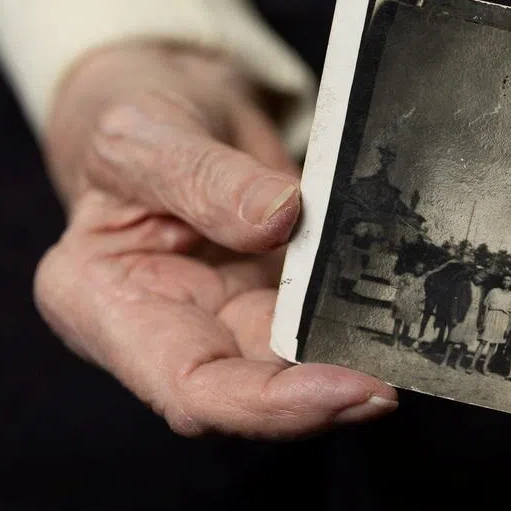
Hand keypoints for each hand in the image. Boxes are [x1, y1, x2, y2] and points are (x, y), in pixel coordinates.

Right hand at [35, 42, 396, 437]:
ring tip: (404, 344)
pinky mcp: (275, 301)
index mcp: (105, 306)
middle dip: (326, 395)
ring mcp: (227, 319)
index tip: (348, 389)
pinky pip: (321, 322)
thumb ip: (200, 177)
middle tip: (393, 380)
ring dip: (351, 362)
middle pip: (252, 394)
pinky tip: (400, 313)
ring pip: (296, 366)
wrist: (170, 105)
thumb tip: (278, 217)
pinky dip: (360, 319)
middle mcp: (169, 330)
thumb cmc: (131, 120)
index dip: (271, 405)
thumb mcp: (143, 132)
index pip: (189, 388)